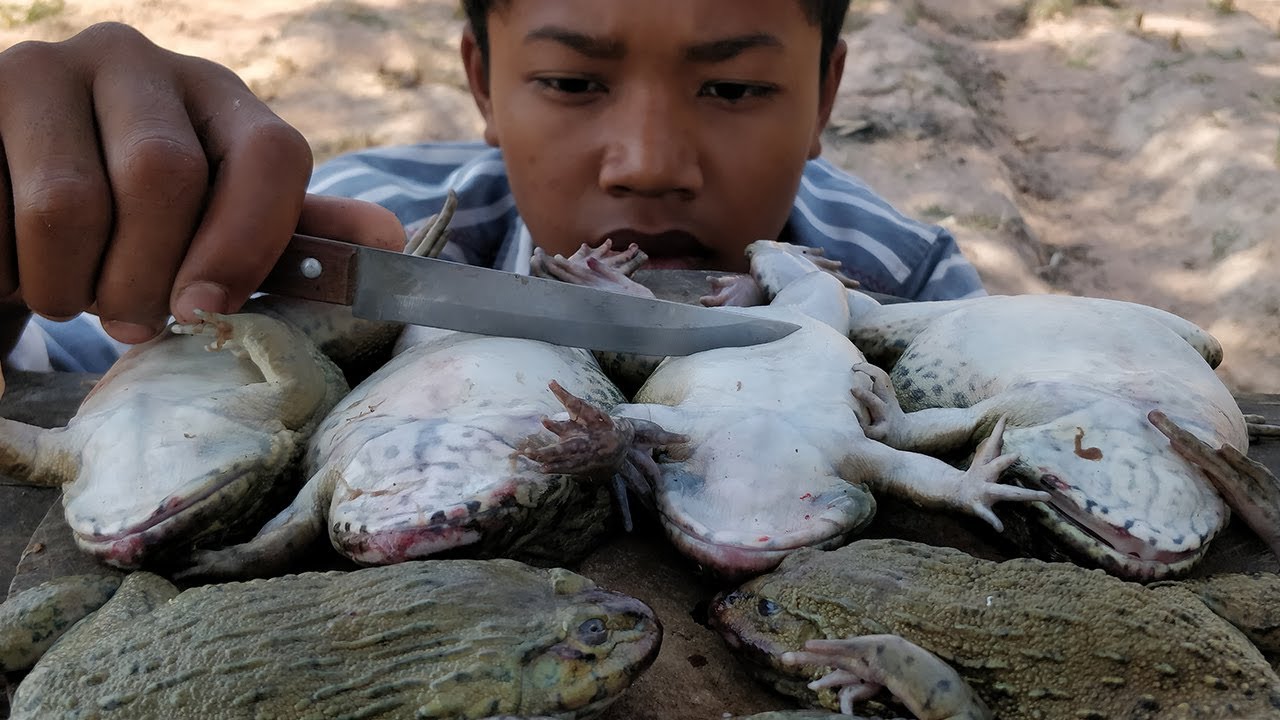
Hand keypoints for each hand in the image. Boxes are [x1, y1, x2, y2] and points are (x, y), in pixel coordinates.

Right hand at [0, 23, 402, 345]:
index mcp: (219, 96)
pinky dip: (9, 265)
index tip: (207, 308)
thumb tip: (390, 241)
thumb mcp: (218, 229)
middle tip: (130, 319)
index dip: (248, 243)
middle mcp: (138, 62)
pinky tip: (17, 258)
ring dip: (69, 283)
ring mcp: (45, 68)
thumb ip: (294, 239)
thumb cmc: (134, 224)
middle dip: (145, 279)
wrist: (10, 193)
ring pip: (68, 202)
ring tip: (72, 291)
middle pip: (164, 178)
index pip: (269, 155)